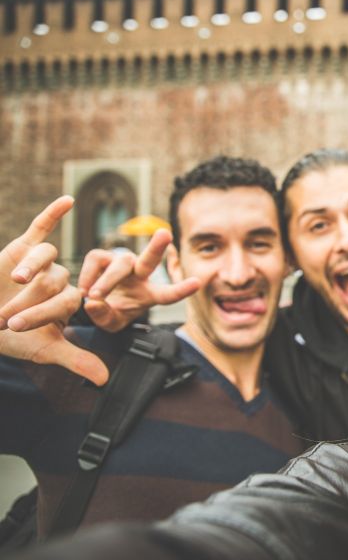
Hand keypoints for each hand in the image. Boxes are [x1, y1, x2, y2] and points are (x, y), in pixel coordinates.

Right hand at [0, 196, 108, 384]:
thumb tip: (105, 380)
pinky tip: (68, 200)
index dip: (43, 314)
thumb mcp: (42, 350)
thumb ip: (75, 360)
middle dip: (26, 301)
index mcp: (67, 302)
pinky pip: (42, 228)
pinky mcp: (22, 247)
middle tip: (3, 319)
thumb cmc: (8, 336)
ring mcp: (41, 263)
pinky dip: (53, 214)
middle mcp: (58, 280)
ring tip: (12, 279)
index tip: (15, 328)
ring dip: (29, 267)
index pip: (68, 301)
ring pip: (45, 258)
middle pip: (55, 280)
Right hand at [77, 228, 199, 331]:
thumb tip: (93, 303)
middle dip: (157, 247)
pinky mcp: (103, 256)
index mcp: (150, 294)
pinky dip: (88, 275)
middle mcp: (140, 274)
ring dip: (107, 281)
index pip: (169, 293)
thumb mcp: (110, 323)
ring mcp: (122, 263)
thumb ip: (104, 317)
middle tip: (165, 234)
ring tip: (93, 296)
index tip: (197, 282)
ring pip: (119, 264)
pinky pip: (96, 259)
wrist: (92, 303)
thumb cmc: (110, 313)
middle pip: (150, 260)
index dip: (181, 289)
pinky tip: (84, 290)